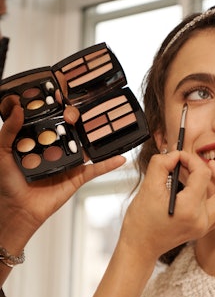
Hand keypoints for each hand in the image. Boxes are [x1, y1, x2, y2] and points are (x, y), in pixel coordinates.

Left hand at [0, 96, 124, 253]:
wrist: (17, 209)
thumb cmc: (7, 183)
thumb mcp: (2, 151)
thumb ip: (9, 130)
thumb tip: (17, 108)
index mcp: (39, 139)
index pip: (50, 116)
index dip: (57, 103)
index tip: (62, 87)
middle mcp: (56, 147)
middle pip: (71, 127)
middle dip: (74, 115)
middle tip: (72, 111)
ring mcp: (69, 162)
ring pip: (86, 144)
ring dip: (94, 134)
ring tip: (97, 123)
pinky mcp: (77, 177)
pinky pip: (96, 169)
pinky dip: (109, 164)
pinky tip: (120, 157)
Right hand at [78, 150, 214, 296]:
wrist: (140, 246)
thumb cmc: (141, 221)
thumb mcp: (147, 188)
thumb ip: (161, 165)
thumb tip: (174, 154)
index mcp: (189, 209)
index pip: (201, 175)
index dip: (191, 160)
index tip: (178, 156)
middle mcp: (201, 219)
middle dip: (213, 171)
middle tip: (200, 162)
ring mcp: (204, 226)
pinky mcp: (203, 229)